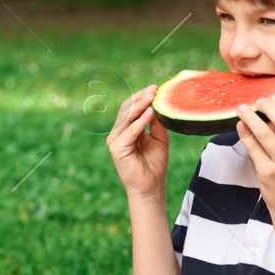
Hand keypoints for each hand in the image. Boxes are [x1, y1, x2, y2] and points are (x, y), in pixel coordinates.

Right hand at [107, 86, 169, 200]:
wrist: (150, 186)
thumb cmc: (155, 164)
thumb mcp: (160, 138)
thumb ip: (156, 122)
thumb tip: (157, 103)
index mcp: (127, 129)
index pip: (131, 108)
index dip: (142, 97)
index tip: (155, 88)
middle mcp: (118, 132)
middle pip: (127, 109)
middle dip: (140, 98)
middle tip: (154, 89)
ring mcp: (115, 140)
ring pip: (127, 117)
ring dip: (140, 105)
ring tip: (152, 96)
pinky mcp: (116, 148)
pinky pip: (129, 131)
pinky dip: (140, 121)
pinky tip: (150, 112)